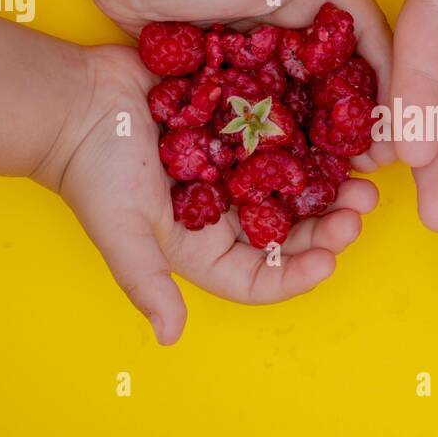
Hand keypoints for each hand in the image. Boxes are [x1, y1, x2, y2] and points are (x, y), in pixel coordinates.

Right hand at [35, 39, 379, 344]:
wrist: (73, 98)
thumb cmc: (92, 170)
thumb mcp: (120, 231)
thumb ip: (147, 283)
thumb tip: (171, 338)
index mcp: (204, 247)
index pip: (262, 277)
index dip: (299, 275)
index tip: (330, 261)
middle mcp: (227, 212)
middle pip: (292, 229)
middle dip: (330, 224)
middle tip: (360, 207)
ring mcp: (237, 167)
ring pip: (300, 183)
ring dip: (332, 180)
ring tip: (363, 173)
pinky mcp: (239, 124)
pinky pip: (287, 134)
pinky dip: (314, 135)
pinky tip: (340, 128)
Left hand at [88, 0, 394, 170]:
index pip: (372, 47)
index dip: (390, 90)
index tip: (399, 132)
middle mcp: (302, 25)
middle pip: (345, 84)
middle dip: (361, 127)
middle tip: (371, 169)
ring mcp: (268, 50)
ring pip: (307, 104)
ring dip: (323, 141)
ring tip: (334, 179)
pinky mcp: (236, 70)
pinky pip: (266, 112)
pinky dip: (278, 140)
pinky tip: (282, 173)